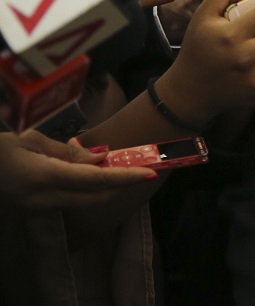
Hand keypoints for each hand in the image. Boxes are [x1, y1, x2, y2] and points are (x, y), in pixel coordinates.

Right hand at [0, 131, 154, 208]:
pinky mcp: (32, 207)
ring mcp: (36, 206)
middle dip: (119, 182)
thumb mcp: (31, 139)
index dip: (124, 177)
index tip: (149, 172)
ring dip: (103, 184)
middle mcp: (42, 198)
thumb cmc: (0, 143)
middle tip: (139, 164)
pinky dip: (84, 185)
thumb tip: (100, 159)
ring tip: (115, 162)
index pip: (94, 179)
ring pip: (82, 199)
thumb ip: (67, 153)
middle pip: (94, 195)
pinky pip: (67, 199)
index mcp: (43, 176)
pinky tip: (86, 168)